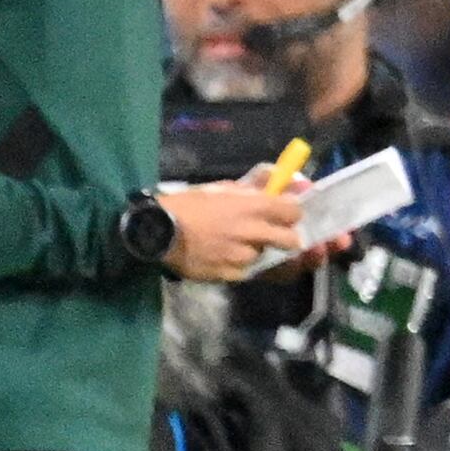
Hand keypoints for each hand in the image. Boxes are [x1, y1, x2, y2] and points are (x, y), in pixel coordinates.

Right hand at [157, 173, 307, 284]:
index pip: (294, 211)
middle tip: (274, 235)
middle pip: (291, 240)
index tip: (284, 213)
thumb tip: (277, 175)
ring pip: (263, 256)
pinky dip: (238, 265)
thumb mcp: (220, 188)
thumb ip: (253, 185)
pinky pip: (245, 271)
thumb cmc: (187, 205)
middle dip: (286, 237)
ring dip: (255, 251)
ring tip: (234, 244)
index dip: (291, 213)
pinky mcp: (229, 275)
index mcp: (252, 207)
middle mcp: (252, 233)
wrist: (156, 232)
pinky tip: (222, 257)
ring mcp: (241, 257)